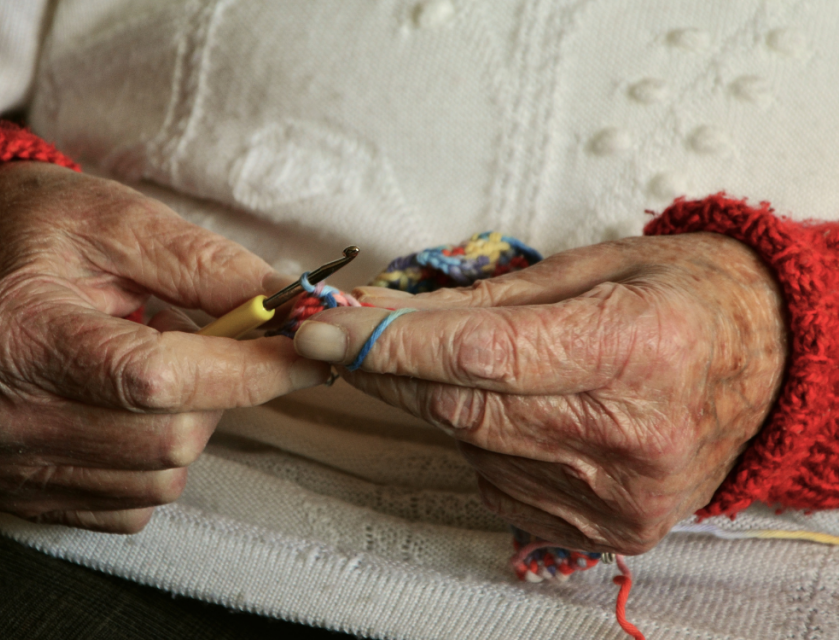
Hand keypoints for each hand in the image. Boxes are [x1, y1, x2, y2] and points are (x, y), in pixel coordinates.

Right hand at [0, 162, 327, 532]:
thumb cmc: (43, 234)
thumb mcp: (122, 220)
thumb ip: (207, 265)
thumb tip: (289, 308)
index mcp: (23, 335)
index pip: (156, 379)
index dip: (246, 370)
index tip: (306, 352)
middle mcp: (6, 415)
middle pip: (170, 438)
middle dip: (220, 389)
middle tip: (204, 338)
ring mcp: (11, 464)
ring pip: (163, 475)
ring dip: (189, 421)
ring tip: (152, 363)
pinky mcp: (24, 493)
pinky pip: (135, 503)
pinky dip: (157, 458)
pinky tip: (128, 406)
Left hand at [293, 233, 786, 553]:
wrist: (769, 363)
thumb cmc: (683, 298)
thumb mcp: (590, 266)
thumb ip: (483, 299)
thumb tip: (383, 313)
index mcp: (637, 348)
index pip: (482, 355)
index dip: (392, 346)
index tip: (328, 331)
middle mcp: (633, 436)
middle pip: (465, 411)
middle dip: (391, 375)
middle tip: (350, 340)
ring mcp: (621, 494)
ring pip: (475, 450)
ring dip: (442, 406)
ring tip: (470, 366)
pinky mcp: (611, 529)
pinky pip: (501, 484)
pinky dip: (485, 445)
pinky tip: (517, 412)